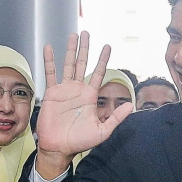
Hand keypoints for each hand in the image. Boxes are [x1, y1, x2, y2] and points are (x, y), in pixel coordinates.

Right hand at [35, 31, 133, 176]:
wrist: (59, 148)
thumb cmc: (80, 142)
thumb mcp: (102, 131)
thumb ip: (116, 118)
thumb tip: (131, 106)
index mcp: (90, 96)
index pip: (98, 73)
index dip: (102, 60)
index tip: (107, 46)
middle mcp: (78, 90)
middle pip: (82, 64)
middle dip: (85, 49)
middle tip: (87, 33)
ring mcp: (64, 90)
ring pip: (68, 65)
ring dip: (70, 50)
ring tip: (73, 35)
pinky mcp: (52, 93)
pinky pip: (50, 74)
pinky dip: (49, 61)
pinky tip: (49, 48)